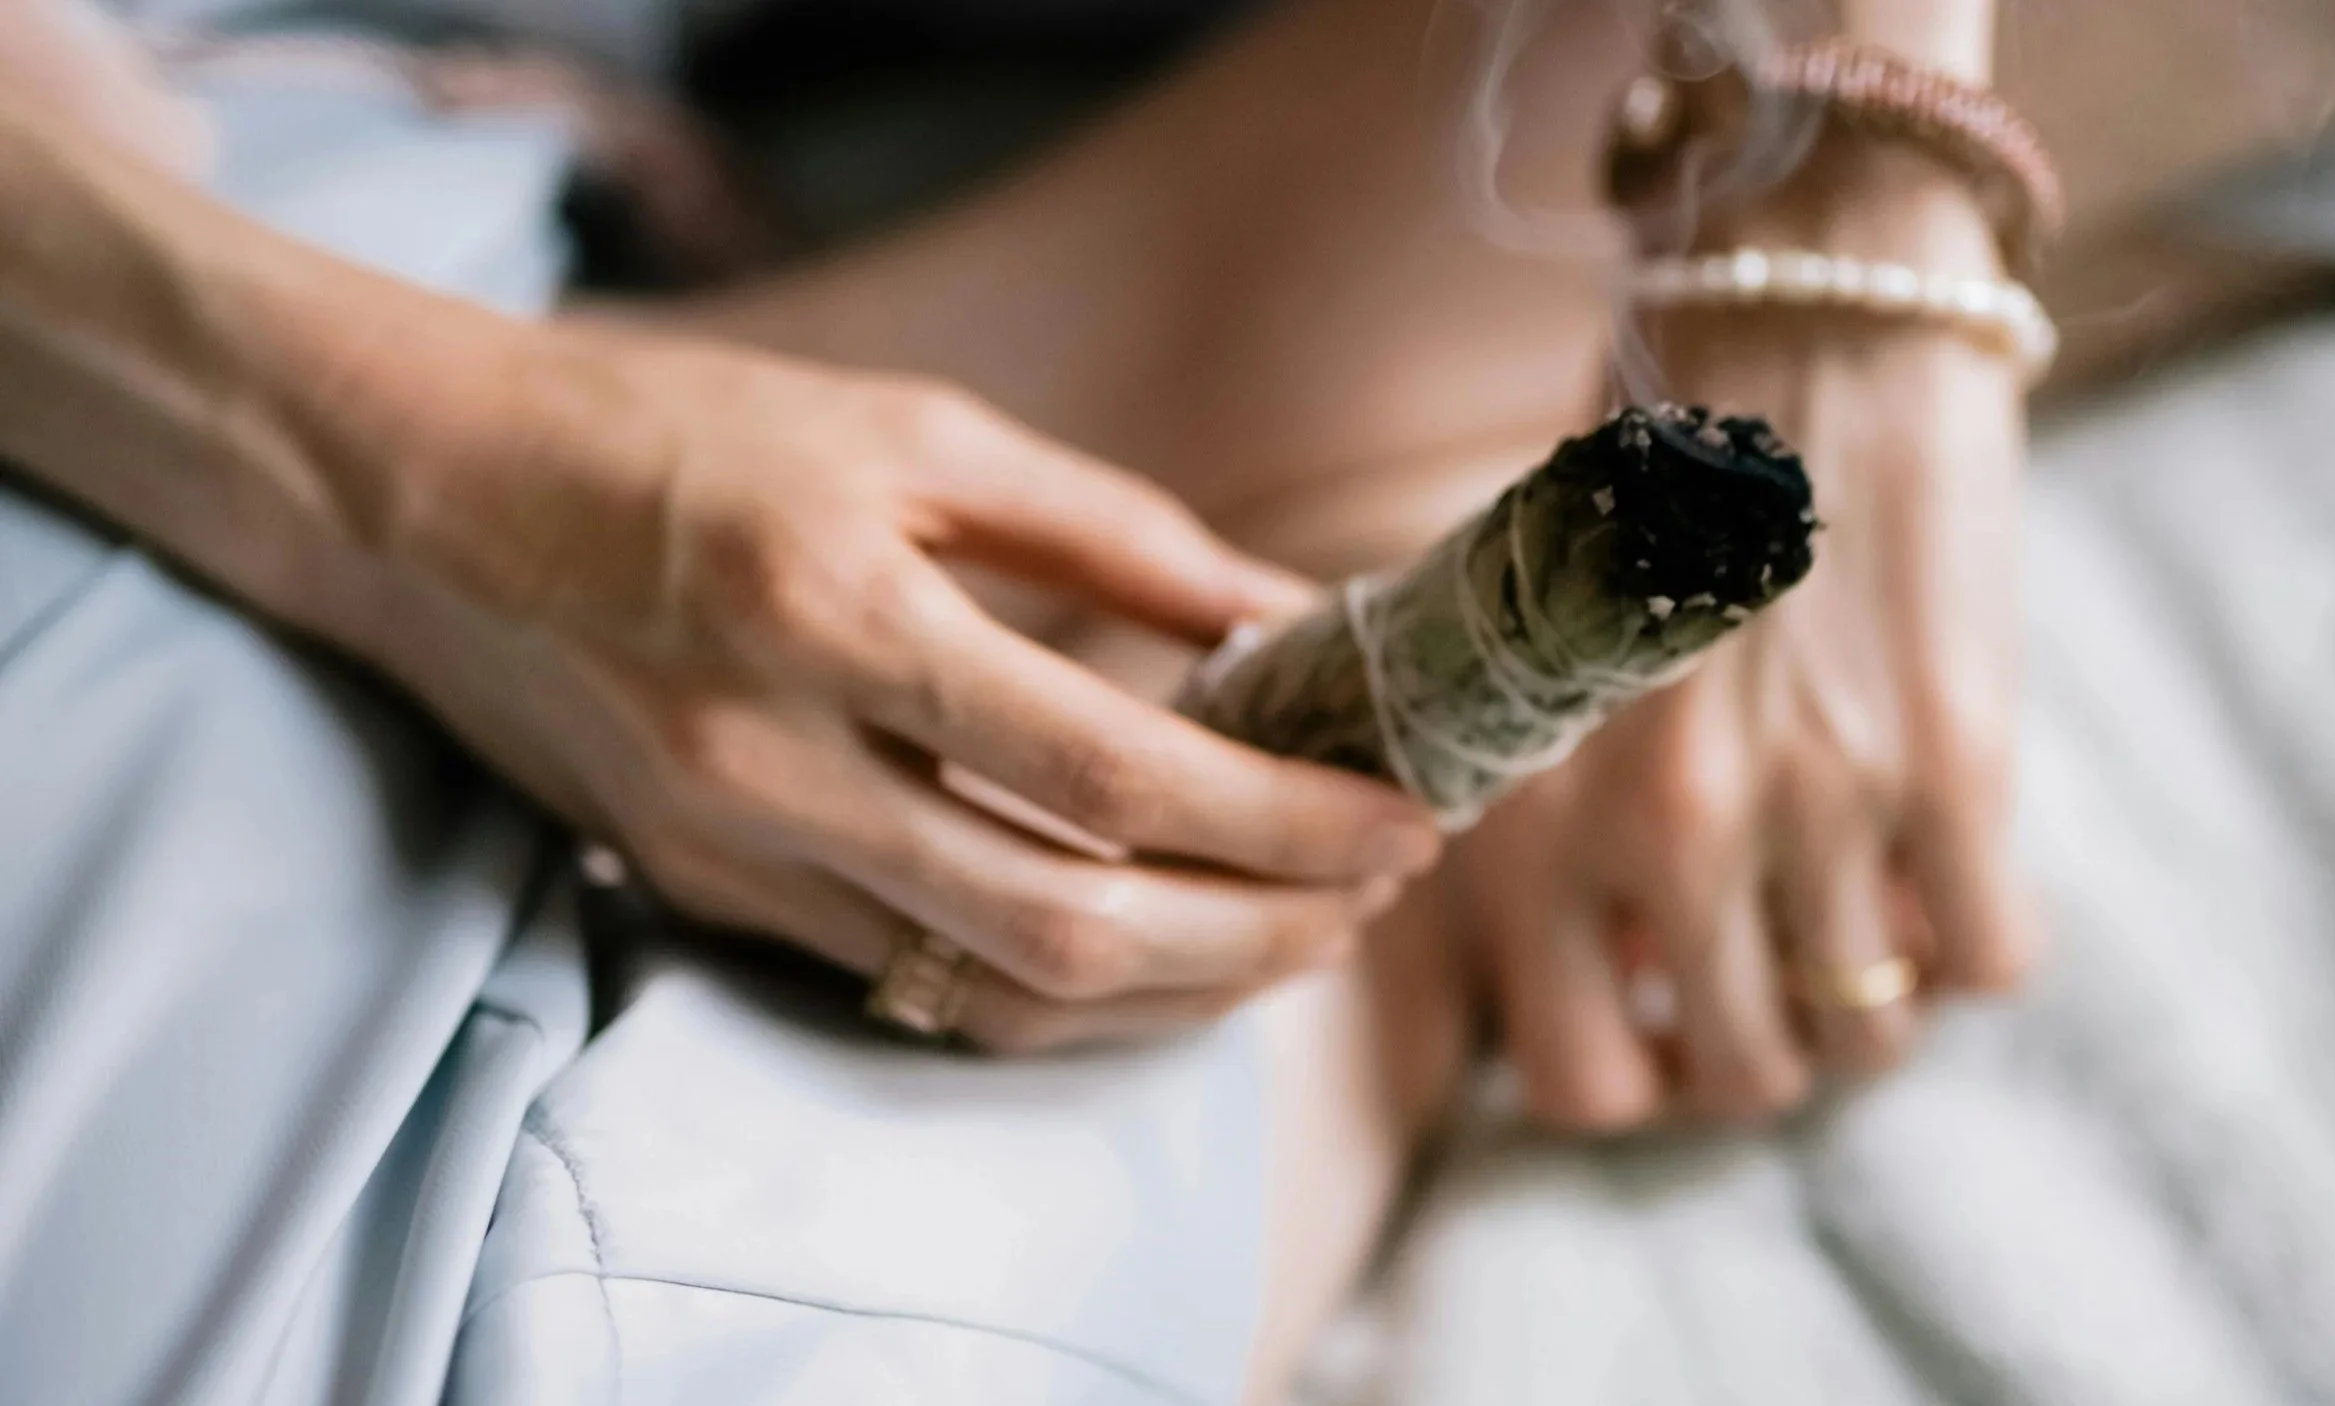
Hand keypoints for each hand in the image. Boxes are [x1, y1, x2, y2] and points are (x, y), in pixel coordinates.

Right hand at [325, 321, 1442, 1051]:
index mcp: (842, 613)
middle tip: (1374, 892)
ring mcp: (734, 858)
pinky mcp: (704, 903)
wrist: (429, 501)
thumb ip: (1109, 535)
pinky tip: (1151, 947)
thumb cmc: (680, 437)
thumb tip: (1284, 618)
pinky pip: (914, 992)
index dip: (1282, 815)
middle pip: (1070, 930)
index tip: (1400, 814)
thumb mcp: (910, 434)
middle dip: (1262, 935)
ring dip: (1175, 991)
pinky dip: (1057, 992)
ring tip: (1294, 930)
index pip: (1113, 772)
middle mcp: (780, 766)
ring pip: (995, 998)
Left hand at [1456, 148, 2039, 1128]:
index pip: (1579, 1077)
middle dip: (1777, 1038)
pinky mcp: (1951, 763)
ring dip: (1883, 995)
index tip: (1677, 1017)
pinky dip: (1980, 936)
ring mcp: (1810, 805)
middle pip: (1744, 1076)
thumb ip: (1572, 826)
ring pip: (1869, 1034)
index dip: (1643, 1073)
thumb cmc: (1659, 488)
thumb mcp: (1557, 672)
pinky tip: (1955, 858)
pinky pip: (1992, 961)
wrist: (1802, 316)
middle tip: (1796, 961)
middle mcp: (1660, 830)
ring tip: (1879, 909)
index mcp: (1539, 808)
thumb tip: (1635, 965)